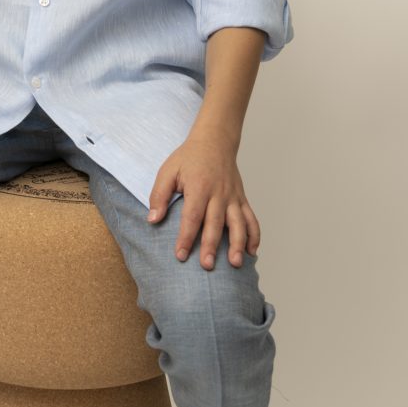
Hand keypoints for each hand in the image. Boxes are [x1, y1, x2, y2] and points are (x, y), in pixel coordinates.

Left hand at [147, 129, 260, 269]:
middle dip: (211, 246)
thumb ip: (159, 195)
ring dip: (238, 244)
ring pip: (239, 223)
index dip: (186, 237)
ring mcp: (233, 197)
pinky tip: (252, 252)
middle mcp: (219, 193)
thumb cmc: (189, 157)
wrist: (215, 141)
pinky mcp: (242, 199)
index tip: (180, 255)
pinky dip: (254, 235)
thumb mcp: (168, 171)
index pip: (192, 216)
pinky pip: (251, 218)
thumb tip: (153, 219)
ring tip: (235, 264)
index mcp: (199, 186)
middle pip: (215, 223)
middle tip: (207, 266)